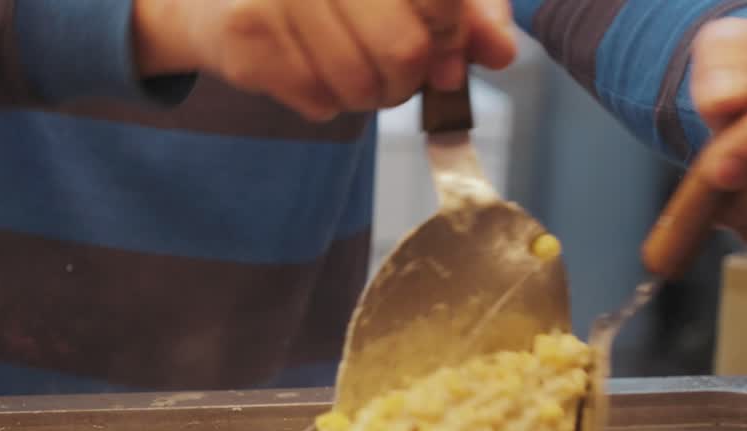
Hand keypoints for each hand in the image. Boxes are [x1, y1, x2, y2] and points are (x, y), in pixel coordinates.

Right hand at [134, 0, 517, 120]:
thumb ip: (463, 11)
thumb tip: (502, 52)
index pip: (443, 1)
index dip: (452, 35)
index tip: (442, 48)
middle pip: (405, 51)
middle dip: (407, 79)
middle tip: (392, 75)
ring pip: (361, 85)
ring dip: (365, 97)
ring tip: (348, 74)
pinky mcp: (245, 32)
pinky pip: (317, 102)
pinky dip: (322, 103)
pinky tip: (306, 72)